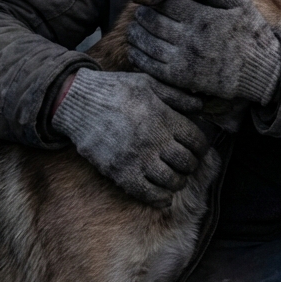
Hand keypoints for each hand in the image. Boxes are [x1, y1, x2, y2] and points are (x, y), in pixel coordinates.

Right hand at [51, 69, 209, 207]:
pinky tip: (163, 196)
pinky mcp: (121, 173)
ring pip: (170, 181)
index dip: (201, 148)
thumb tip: (201, 105)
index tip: (196, 149)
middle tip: (185, 164)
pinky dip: (160, 198)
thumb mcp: (149, 82)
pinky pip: (147, 194)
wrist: (79, 103)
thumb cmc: (116, 89)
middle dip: (190, 165)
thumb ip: (177, 95)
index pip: (197, 142)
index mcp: (164, 118)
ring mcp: (137, 159)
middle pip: (186, 163)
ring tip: (174, 178)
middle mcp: (154, 140)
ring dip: (177, 182)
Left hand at [127, 0, 280, 105]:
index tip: (152, 1)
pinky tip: (135, 52)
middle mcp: (191, 38)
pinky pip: (153, 67)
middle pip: (155, 23)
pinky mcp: (184, 78)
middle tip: (139, 15)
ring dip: (137, 35)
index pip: (169, 5)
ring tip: (133, 30)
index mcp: (203, 17)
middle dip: (143, 17)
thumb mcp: (241, 5)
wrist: (265, 71)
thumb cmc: (254, 35)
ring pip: (149, 44)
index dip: (156, 2)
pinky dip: (140, 57)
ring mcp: (186, 59)